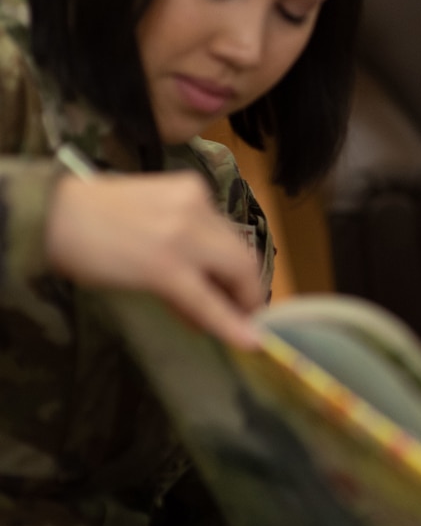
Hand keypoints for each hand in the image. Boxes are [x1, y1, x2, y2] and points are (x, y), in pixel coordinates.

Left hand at [45, 172, 262, 348]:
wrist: (60, 210)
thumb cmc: (91, 258)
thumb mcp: (137, 289)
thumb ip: (183, 303)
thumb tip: (216, 320)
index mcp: (164, 262)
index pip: (212, 300)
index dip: (236, 322)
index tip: (255, 342)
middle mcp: (186, 228)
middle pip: (242, 263)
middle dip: (249, 291)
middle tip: (244, 310)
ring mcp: (193, 201)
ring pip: (236, 241)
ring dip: (234, 266)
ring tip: (222, 284)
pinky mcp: (192, 183)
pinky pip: (220, 220)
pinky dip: (216, 240)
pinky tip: (200, 248)